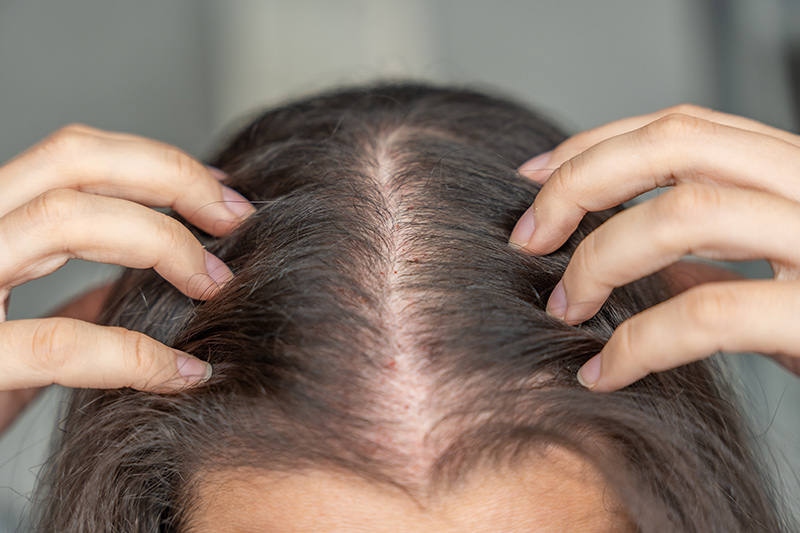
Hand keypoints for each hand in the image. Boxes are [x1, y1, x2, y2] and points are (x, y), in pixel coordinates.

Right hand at [0, 125, 253, 405]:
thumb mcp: (14, 332)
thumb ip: (66, 304)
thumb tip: (134, 288)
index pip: (74, 158)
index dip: (157, 164)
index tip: (220, 196)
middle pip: (74, 160)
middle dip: (171, 177)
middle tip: (236, 217)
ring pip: (65, 220)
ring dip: (162, 243)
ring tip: (216, 284)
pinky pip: (55, 343)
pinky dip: (133, 356)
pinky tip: (183, 373)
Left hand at [509, 104, 799, 391]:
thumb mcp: (784, 276)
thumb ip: (718, 256)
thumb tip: (634, 256)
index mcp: (798, 172)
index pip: (682, 127)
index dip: (597, 145)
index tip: (535, 178)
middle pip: (675, 144)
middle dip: (581, 183)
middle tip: (529, 236)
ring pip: (685, 213)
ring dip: (600, 259)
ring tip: (562, 306)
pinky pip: (709, 313)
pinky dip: (637, 343)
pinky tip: (603, 370)